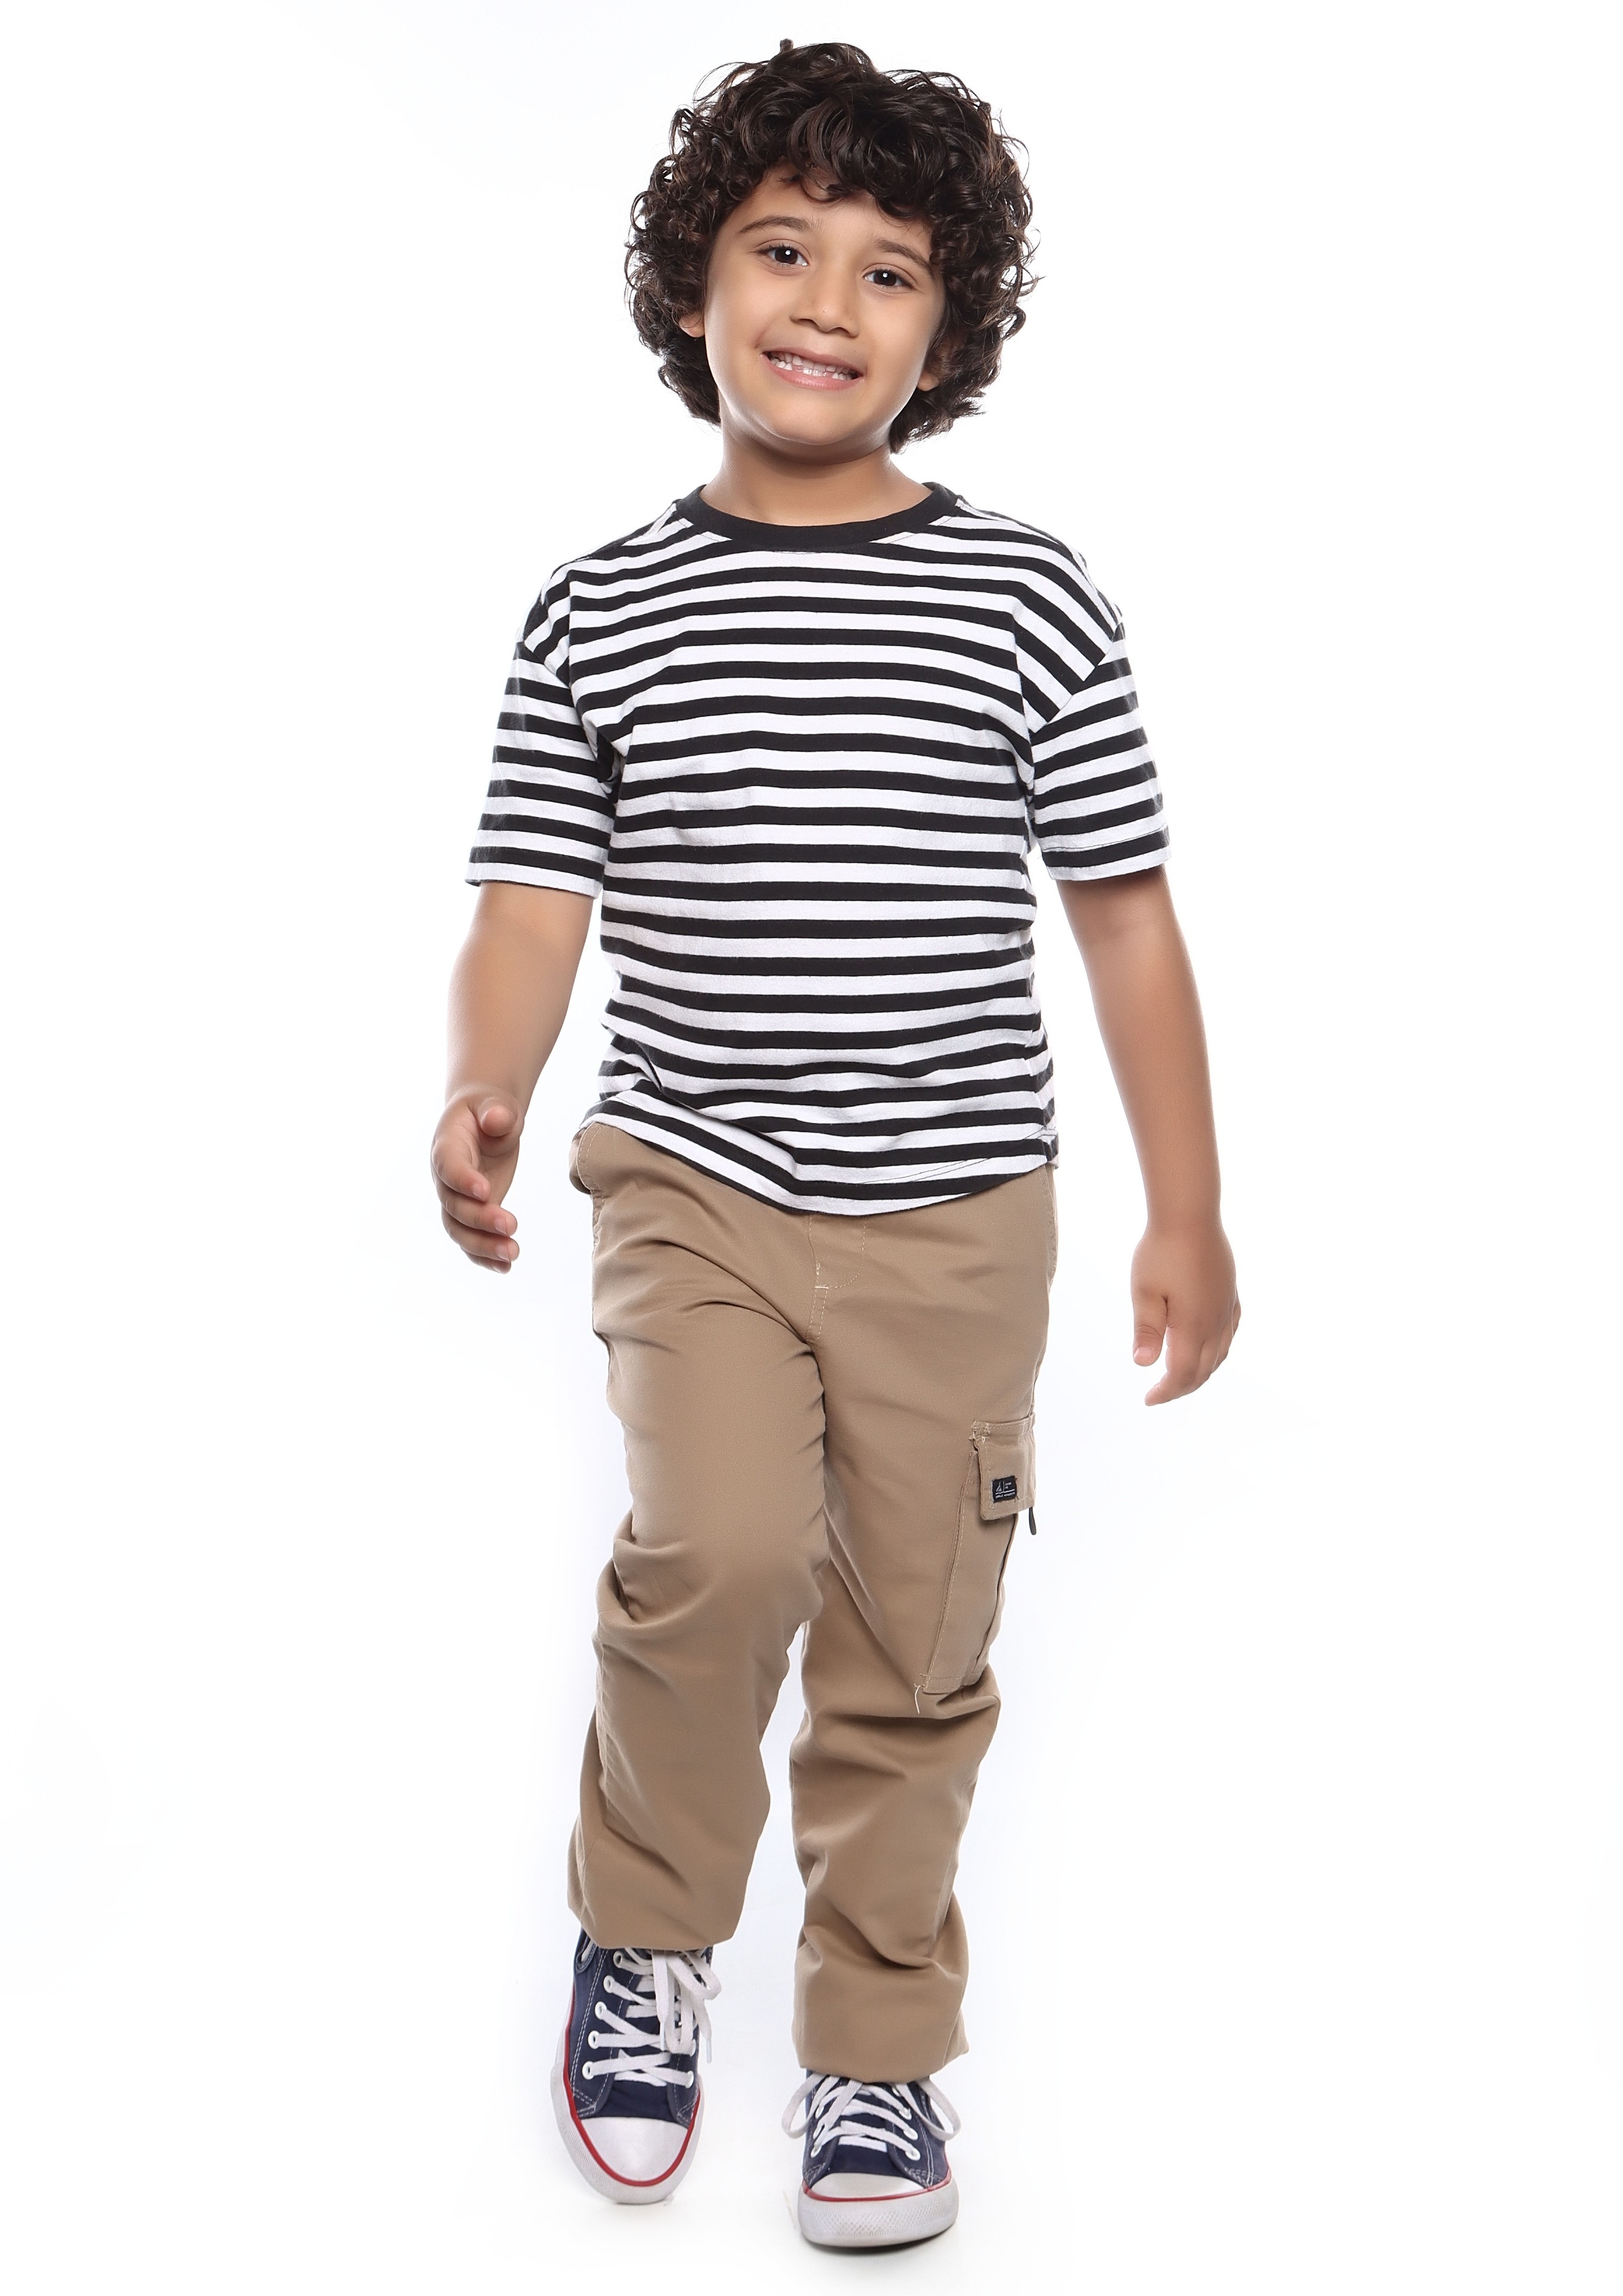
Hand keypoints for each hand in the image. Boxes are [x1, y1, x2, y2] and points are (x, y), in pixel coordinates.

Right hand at [431, 1091, 522, 1271]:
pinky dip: (485, 1257)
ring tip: (513, 1254)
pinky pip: (471, 1240)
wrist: (484, 1121)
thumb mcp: (496, 1104)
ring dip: (483, 1246)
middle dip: (480, 1219)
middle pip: (454, 1205)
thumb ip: (497, 1111)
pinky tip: (506, 1268)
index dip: (463, 1180)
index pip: (448, 1167)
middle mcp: (446, 1178)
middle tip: (511, 1225)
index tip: (486, 1192)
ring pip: (459, 1230)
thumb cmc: (490, 1111)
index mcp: (447, 1146)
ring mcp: (457, 1199)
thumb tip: (496, 1120)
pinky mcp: (472, 1213)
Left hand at [1130, 1220, 1239, 1404]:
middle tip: (1160, 1393)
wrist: (1190, 1214)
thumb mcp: (1144, 1291)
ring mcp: (1227, 1308)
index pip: (1181, 1373)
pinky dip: (1219, 1350)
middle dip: (1182, 1387)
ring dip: (1202, 1372)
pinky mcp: (1231, 1293)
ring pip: (1220, 1353)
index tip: (1148, 1399)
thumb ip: (1146, 1329)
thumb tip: (1143, 1364)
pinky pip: (1230, 1332)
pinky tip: (1210, 1348)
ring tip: (1181, 1377)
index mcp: (1193, 1325)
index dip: (1166, 1392)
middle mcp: (1216, 1322)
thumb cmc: (1161, 1250)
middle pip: (1203, 1369)